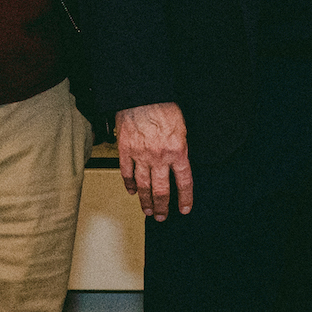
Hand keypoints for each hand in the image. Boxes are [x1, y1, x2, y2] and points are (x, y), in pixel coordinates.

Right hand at [115, 102, 192, 219]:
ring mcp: (141, 155)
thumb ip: (181, 147)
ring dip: (146, 201)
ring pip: (143, 186)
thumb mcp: (182, 128)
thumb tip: (181, 162)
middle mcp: (159, 157)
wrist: (142, 95)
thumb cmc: (163, 106)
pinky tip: (131, 191)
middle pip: (161, 190)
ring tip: (148, 210)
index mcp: (177, 151)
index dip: (185, 198)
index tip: (184, 209)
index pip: (184, 182)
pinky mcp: (126, 151)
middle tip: (162, 216)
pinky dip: (129, 184)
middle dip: (162, 206)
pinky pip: (127, 173)